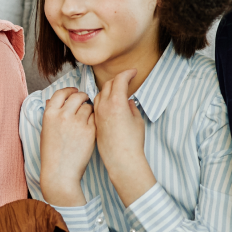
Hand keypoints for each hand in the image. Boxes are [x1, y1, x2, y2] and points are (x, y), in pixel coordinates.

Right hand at [38, 87, 95, 205]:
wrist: (60, 173)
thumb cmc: (52, 154)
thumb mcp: (46, 131)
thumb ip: (52, 115)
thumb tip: (54, 101)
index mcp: (50, 114)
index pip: (61, 93)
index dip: (69, 90)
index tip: (74, 91)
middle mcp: (63, 115)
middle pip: (77, 96)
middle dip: (82, 96)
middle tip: (85, 100)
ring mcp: (77, 123)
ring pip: (88, 106)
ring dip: (89, 109)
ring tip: (87, 118)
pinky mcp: (90, 131)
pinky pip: (95, 118)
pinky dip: (94, 120)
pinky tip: (91, 127)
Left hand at [93, 69, 155, 205]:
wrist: (121, 160)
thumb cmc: (132, 142)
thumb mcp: (137, 120)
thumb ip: (131, 107)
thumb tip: (127, 101)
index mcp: (117, 103)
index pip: (120, 80)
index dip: (127, 73)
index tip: (133, 72)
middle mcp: (104, 106)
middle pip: (108, 85)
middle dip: (118, 80)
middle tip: (126, 80)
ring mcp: (97, 114)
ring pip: (100, 94)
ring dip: (108, 90)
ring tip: (117, 92)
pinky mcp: (94, 122)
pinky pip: (96, 106)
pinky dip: (102, 101)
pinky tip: (108, 105)